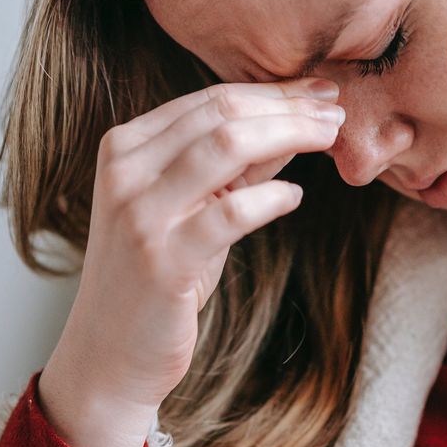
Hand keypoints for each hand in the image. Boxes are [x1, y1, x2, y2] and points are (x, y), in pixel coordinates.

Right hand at [38, 76, 344, 446]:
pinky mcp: (163, 260)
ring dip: (289, 134)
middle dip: (287, 106)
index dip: (272, 91)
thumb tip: (296, 120)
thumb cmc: (157, 280)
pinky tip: (295, 195)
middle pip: (221, 113)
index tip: (319, 92)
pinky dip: (272, 197)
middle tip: (335, 109)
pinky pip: (231, 212)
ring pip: (226, 146)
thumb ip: (237, 167)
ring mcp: (140, 214)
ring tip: (329, 138)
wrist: (110, 355)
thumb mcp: (193, 211)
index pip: (208, 99)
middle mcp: (126, 171)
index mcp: (126, 147)